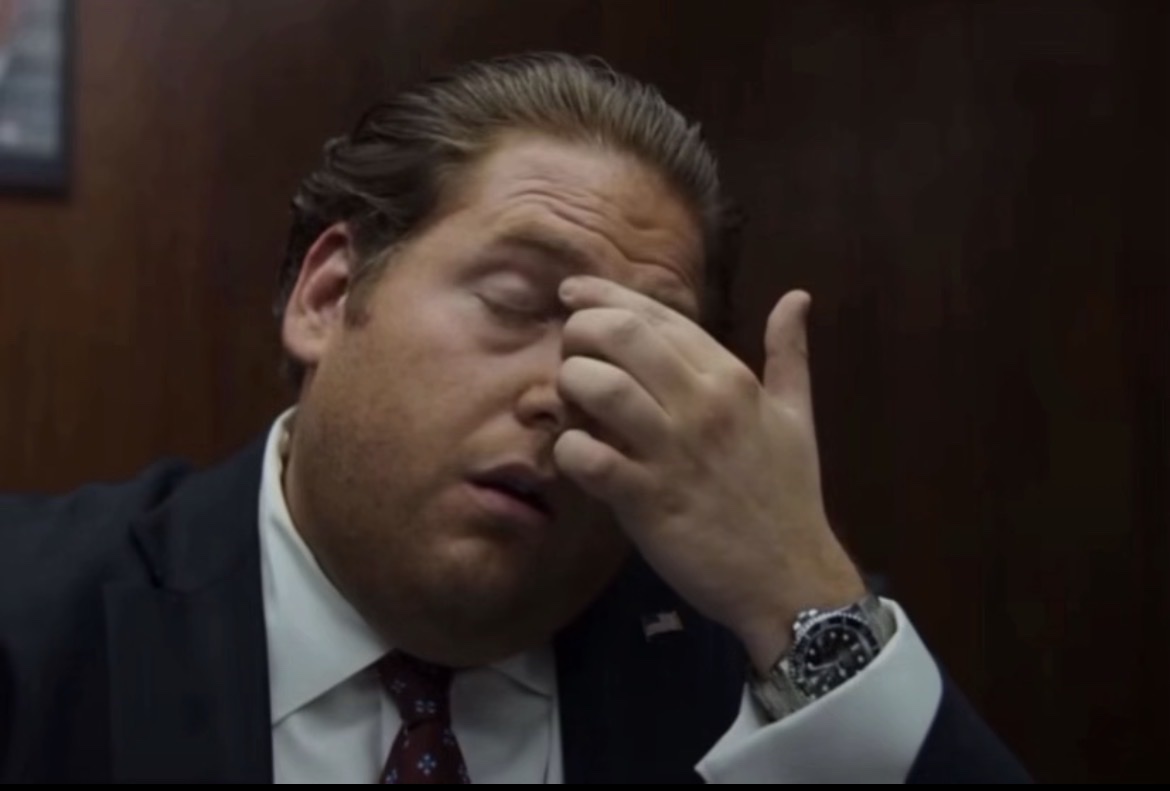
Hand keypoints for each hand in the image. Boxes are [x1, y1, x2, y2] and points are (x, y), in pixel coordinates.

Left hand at [553, 276, 864, 671]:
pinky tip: (575, 454)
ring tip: (570, 401)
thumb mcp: (796, 416)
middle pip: (621, 336)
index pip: (658, 316)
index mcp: (732, 378)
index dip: (606, 295)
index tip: (572, 292)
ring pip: (599, 387)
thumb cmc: (789, 496)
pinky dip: (569, 449)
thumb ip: (789, 354)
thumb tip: (798, 296)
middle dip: (579, 331)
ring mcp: (672, 451)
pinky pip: (588, 457)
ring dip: (570, 384)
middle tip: (570, 351)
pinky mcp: (647, 500)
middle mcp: (701, 404)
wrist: (791, 578)